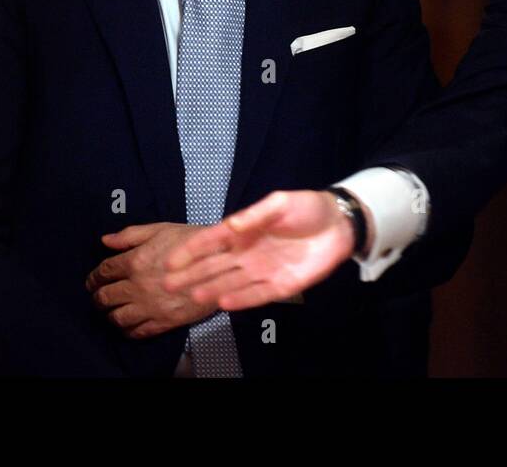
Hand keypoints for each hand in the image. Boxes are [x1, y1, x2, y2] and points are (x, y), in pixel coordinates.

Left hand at [85, 222, 215, 338]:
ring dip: (110, 314)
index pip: (103, 272)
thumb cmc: (192, 242)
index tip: (92, 280)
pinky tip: (129, 323)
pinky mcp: (164, 320)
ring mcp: (150, 306)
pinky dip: (128, 330)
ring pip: (117, 317)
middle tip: (98, 295)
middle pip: (104, 297)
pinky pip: (137, 331)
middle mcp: (138, 286)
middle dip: (97, 296)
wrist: (222, 262)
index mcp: (135, 262)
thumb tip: (106, 240)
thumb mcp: (161, 229)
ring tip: (112, 310)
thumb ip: (130, 235)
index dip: (93, 277)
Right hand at [162, 190, 354, 310]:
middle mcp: (248, 253)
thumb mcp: (280, 203)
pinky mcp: (281, 286)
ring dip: (211, 289)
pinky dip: (241, 299)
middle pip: (214, 266)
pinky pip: (257, 295)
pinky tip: (223, 303)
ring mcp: (263, 271)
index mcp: (244, 231)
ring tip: (191, 296)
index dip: (190, 251)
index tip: (169, 260)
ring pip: (231, 283)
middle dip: (191, 275)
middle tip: (167, 284)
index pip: (211, 242)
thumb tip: (231, 226)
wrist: (339, 224)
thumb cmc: (307, 209)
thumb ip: (255, 214)